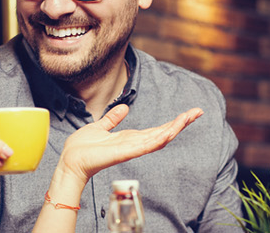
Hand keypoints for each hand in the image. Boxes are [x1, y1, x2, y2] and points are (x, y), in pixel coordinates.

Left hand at [56, 105, 201, 181]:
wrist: (71, 160)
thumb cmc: (82, 148)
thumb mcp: (100, 127)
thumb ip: (112, 119)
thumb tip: (124, 108)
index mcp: (130, 138)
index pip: (157, 129)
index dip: (173, 121)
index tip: (188, 113)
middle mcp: (135, 144)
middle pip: (164, 132)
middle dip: (181, 122)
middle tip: (198, 111)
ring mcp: (132, 149)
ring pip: (159, 138)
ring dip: (175, 127)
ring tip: (190, 117)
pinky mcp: (125, 152)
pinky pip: (146, 145)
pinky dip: (159, 138)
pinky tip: (171, 131)